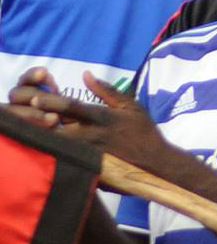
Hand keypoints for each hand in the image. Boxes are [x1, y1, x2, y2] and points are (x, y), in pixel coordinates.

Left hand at [9, 71, 174, 167]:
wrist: (157, 163)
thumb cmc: (144, 132)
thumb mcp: (131, 106)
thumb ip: (107, 91)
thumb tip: (86, 75)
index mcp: (102, 118)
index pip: (71, 107)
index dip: (51, 101)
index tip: (36, 97)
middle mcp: (93, 135)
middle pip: (58, 126)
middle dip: (43, 121)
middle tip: (31, 116)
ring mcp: (90, 153)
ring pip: (60, 144)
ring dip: (48, 137)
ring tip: (39, 133)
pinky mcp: (90, 167)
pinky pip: (68, 159)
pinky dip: (58, 154)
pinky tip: (53, 150)